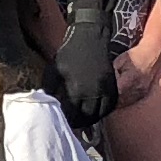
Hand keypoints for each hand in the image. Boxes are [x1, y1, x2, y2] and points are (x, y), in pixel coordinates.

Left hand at [47, 0, 116, 127]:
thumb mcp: (53, 70)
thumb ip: (49, 89)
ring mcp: (105, 90)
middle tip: (71, 123)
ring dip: (91, 120)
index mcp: (76, 90)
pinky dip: (103, 112)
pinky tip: (95, 112)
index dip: (65, 120)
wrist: (91, 37)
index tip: (61, 121)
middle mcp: (93, 93)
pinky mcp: (113, 86)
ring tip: (82, 120)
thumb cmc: (69, 53)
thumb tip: (46, 104)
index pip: (71, 115)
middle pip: (86, 118)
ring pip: (100, 114)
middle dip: (77, 122)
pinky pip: (110, 106)